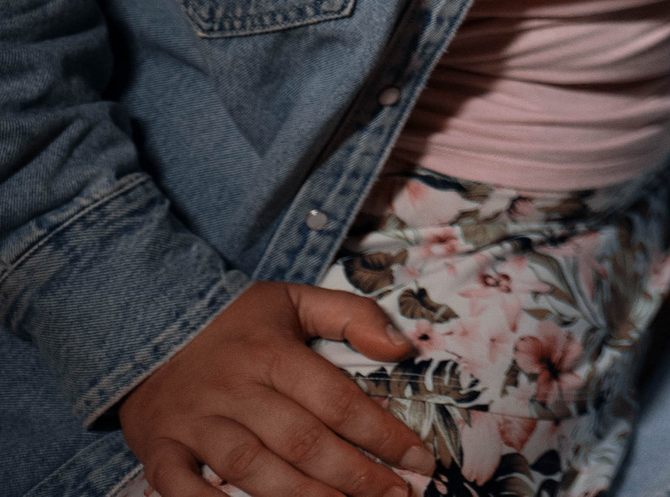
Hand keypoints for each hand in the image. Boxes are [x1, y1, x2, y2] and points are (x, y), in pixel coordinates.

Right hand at [120, 281, 432, 496]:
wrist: (141, 321)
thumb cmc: (234, 321)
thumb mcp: (295, 301)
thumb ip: (354, 317)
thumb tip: (402, 348)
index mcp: (273, 353)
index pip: (340, 402)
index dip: (384, 435)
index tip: (420, 460)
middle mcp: (235, 390)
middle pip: (302, 443)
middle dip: (354, 477)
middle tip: (395, 496)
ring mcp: (194, 422)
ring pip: (252, 469)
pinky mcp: (158, 447)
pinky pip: (180, 487)